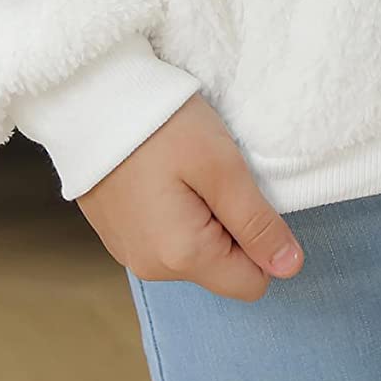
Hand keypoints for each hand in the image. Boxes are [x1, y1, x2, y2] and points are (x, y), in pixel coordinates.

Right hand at [76, 90, 305, 300]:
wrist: (90, 98)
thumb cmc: (161, 126)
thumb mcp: (222, 166)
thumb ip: (257, 223)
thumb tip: (290, 267)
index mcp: (182, 258)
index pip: (251, 282)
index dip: (260, 239)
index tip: (241, 193)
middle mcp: (152, 268)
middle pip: (221, 266)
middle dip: (229, 225)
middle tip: (210, 174)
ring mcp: (130, 253)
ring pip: (194, 251)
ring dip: (202, 215)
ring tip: (183, 168)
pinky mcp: (117, 234)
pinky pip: (165, 238)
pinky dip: (174, 210)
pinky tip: (161, 172)